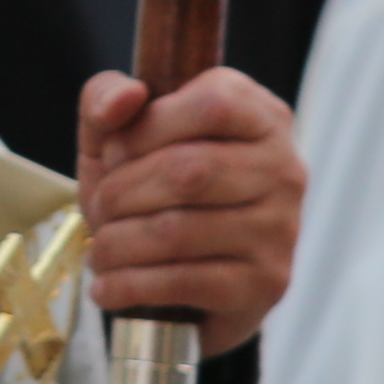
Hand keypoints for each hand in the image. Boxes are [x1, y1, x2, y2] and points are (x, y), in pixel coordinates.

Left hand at [72, 66, 304, 349]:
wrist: (190, 281)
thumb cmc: (151, 189)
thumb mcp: (120, 134)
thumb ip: (106, 97)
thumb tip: (127, 96)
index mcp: (260, 115)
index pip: (213, 105)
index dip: (148, 128)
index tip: (113, 153)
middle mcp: (284, 168)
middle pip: (190, 171)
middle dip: (121, 192)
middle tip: (99, 209)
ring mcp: (280, 229)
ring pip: (179, 230)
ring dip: (117, 244)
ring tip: (100, 250)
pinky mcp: (265, 282)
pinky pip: (184, 282)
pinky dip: (129, 285)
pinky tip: (107, 287)